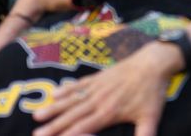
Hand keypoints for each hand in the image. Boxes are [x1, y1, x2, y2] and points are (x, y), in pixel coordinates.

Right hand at [33, 41, 177, 135]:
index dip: (67, 134)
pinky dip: (66, 89)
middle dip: (53, 126)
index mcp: (109, 112)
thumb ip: (144, 135)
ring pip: (71, 99)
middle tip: (36, 134)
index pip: (83, 127)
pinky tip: (54, 93)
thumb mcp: (151, 117)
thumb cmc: (152, 92)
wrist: (154, 62)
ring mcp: (97, 87)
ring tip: (37, 115)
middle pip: (72, 115)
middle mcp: (99, 100)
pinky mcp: (98, 77)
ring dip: (54, 108)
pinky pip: (79, 84)